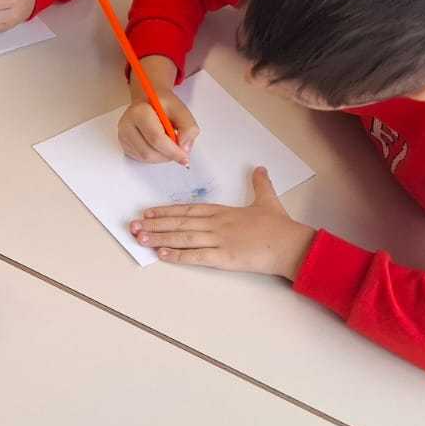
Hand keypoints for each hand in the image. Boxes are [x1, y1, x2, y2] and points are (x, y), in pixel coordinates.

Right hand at [117, 56, 197, 164]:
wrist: (149, 100)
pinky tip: (159, 146)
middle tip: (179, 152)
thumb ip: (189, 128)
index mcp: (140, 112)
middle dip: (167, 156)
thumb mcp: (181, 110)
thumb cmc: (164, 105)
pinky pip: (141, 159)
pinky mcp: (124, 144)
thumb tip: (184, 148)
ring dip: (162, 157)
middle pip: (149, 152)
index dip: (172, 151)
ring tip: (169, 146)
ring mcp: (123, 136)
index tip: (184, 157)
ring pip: (145, 158)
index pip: (156, 138)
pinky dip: (155, 157)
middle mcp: (126, 124)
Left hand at [129, 167, 314, 279]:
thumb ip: (260, 184)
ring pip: (182, 237)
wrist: (291, 244)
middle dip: (155, 224)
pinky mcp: (223, 258)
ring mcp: (218, 240)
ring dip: (159, 238)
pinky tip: (162, 254)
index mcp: (223, 211)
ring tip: (140, 238)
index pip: (188, 209)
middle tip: (133, 226)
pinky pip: (196, 256)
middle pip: (179, 222)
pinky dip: (177, 255)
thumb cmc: (279, 226)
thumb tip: (260, 168)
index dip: (166, 211)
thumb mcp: (268, 200)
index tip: (148, 213)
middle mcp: (216, 224)